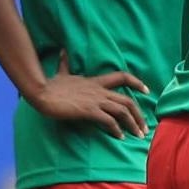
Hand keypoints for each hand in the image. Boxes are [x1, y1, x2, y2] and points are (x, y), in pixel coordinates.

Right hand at [32, 51, 151, 137]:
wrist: (41, 92)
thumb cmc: (51, 85)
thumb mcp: (61, 73)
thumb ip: (65, 63)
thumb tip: (63, 51)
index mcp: (95, 81)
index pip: (122, 77)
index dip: (137, 82)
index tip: (147, 90)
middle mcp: (99, 91)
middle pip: (128, 100)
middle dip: (139, 115)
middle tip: (145, 127)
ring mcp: (95, 100)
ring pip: (122, 111)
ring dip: (133, 124)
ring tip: (138, 135)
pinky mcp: (88, 111)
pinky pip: (108, 120)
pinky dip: (117, 129)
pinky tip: (120, 136)